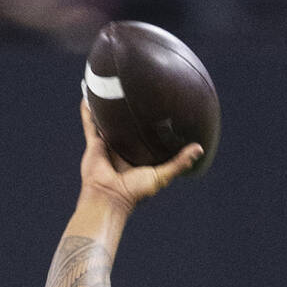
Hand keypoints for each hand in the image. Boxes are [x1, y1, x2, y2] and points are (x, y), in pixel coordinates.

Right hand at [78, 98, 202, 212]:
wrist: (109, 197)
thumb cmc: (135, 191)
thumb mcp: (162, 175)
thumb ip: (179, 162)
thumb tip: (199, 149)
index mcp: (138, 158)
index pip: (147, 138)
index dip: (153, 127)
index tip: (161, 110)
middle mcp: (123, 150)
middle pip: (127, 128)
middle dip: (129, 114)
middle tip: (136, 93)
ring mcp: (108, 147)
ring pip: (107, 124)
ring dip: (106, 110)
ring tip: (109, 89)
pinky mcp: (93, 146)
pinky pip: (90, 125)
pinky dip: (87, 112)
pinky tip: (87, 97)